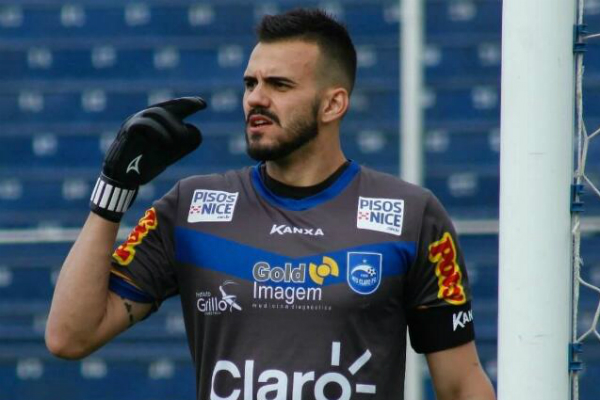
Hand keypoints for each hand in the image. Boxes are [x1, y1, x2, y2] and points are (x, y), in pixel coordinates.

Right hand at [90, 96, 205, 221]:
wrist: (122, 178)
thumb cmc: (146, 164)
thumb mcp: (170, 153)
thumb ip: (184, 143)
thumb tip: (193, 128)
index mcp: (153, 122)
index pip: (171, 108)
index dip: (187, 103)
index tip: (203, 104)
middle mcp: (142, 118)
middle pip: (165, 106)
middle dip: (184, 104)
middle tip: (200, 106)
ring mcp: (133, 123)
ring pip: (155, 112)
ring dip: (173, 123)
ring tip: (182, 136)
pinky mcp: (127, 131)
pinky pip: (143, 123)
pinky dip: (159, 130)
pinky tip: (169, 141)